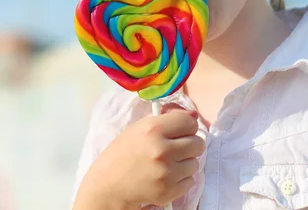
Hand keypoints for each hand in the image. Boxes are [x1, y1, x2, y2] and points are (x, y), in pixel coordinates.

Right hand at [73, 105, 204, 209]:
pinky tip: (166, 176)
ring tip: (167, 164)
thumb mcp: (139, 127)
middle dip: (189, 145)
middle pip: (198, 143)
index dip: (186, 126)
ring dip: (185, 163)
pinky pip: (190, 180)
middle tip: (175, 148)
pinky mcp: (169, 191)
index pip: (190, 122)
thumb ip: (167, 118)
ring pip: (195, 163)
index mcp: (153, 129)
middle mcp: (162, 150)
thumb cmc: (124, 152)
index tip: (179, 131)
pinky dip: (181, 179)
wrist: (109, 185)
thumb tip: (194, 115)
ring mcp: (167, 172)